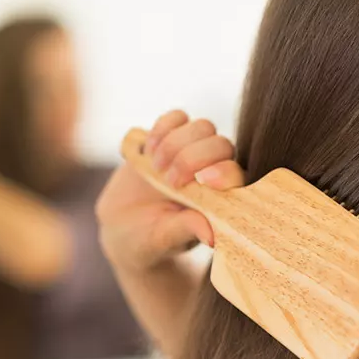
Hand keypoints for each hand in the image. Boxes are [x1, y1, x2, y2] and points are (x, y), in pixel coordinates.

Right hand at [96, 110, 244, 272]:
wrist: (122, 227)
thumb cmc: (150, 241)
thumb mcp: (164, 239)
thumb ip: (187, 230)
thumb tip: (212, 237)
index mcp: (222, 199)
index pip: (236, 175)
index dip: (224, 172)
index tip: (204, 182)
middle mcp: (214, 171)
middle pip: (222, 145)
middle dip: (193, 158)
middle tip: (170, 181)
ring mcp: (193, 151)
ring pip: (202, 127)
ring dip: (176, 144)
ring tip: (157, 167)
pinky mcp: (171, 137)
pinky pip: (177, 118)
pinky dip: (162, 128)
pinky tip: (148, 150)